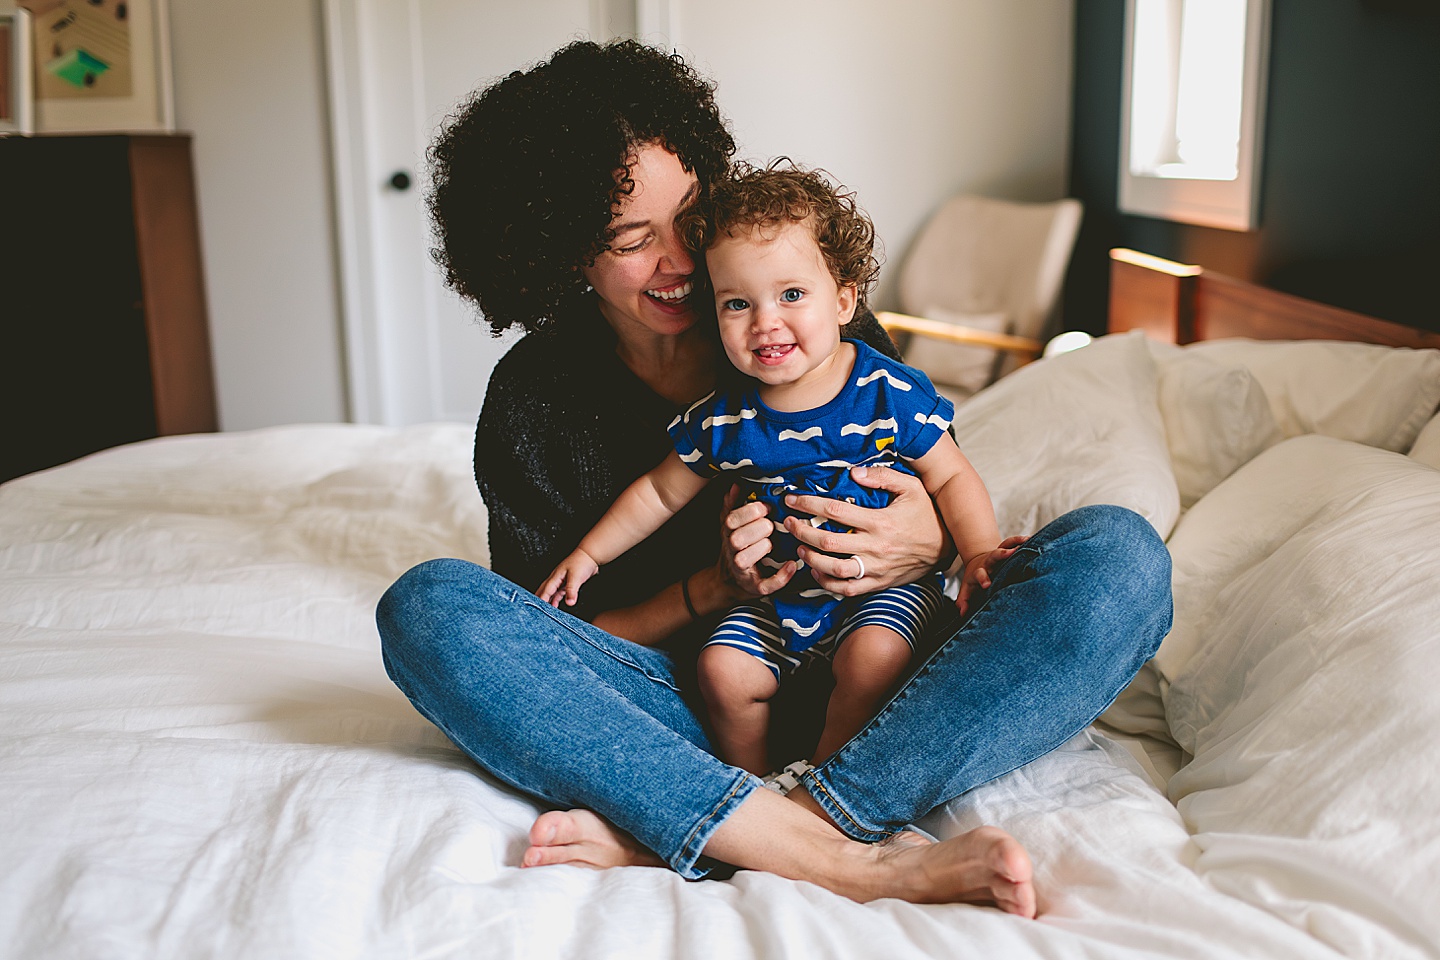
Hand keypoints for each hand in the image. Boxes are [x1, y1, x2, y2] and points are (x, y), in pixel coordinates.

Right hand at [537, 548, 599, 607]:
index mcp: (555, 577)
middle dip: (540, 600)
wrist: (590, 555)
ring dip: (548, 601)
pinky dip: (555, 599)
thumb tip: (569, 602)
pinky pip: (558, 592)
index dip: (541, 600)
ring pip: (551, 592)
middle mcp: (556, 578)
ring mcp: (561, 580)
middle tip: (536, 610)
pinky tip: (555, 604)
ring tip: (545, 610)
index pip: (546, 591)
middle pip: (544, 591)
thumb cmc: (582, 562)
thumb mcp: (576, 577)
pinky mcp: (567, 582)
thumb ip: (571, 591)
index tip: (537, 609)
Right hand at [720, 484, 796, 597]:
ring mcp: (742, 570)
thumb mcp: (732, 525)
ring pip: (745, 559)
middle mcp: (732, 551)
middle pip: (738, 538)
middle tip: (770, 526)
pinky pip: (767, 584)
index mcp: (728, 532)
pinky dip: (781, 576)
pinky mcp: (756, 587)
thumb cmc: (737, 547)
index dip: (752, 511)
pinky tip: (792, 565)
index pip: (733, 519)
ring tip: (772, 544)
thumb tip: (737, 484)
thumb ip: (734, 504)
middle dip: (759, 528)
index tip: (766, 508)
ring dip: (763, 547)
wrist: (731, 580)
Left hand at [783, 467, 947, 596]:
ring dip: (811, 558)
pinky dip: (827, 583)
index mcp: (880, 521)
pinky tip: (817, 571)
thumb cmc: (926, 515)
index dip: (809, 504)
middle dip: (802, 531)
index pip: (836, 511)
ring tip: (799, 547)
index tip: (792, 499)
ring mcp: (876, 568)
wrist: (946, 548)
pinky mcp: (878, 583)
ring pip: (834, 568)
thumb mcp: (911, 488)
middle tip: (788, 523)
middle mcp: (876, 547)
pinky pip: (847, 589)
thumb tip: (854, 473)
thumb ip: (883, 477)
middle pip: (828, 540)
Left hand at [956, 535, 1028, 616]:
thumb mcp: (967, 590)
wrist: (977, 562)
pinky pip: (1012, 542)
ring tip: (1026, 541)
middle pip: (994, 556)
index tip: (987, 584)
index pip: (980, 574)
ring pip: (1005, 546)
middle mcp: (989, 561)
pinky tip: (1031, 539)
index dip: (983, 578)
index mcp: (979, 572)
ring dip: (1015, 543)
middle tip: (1010, 553)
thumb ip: (964, 601)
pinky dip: (1021, 540)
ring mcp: (998, 554)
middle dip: (1001, 554)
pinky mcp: (1005, 549)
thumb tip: (963, 613)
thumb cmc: (974, 580)